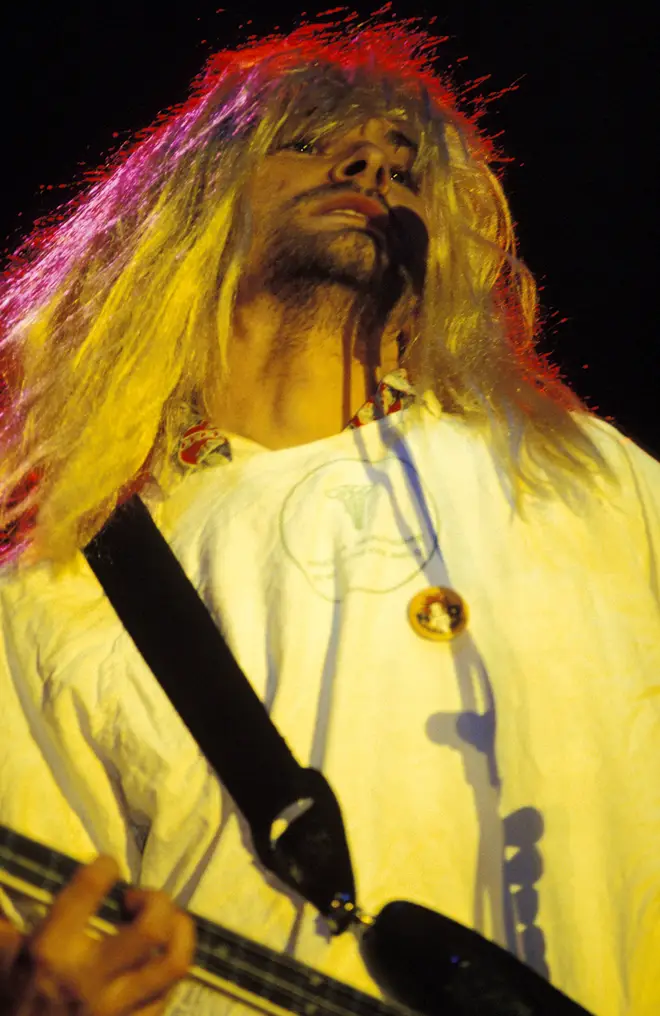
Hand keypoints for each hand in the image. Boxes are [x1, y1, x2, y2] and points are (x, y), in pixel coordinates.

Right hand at [0, 854, 194, 1014]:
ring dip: (177, 933)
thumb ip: (7, 931)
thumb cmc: (11, 1006)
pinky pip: (167, 996)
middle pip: (152, 928)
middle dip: (155, 901)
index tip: (107, 867)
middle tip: (135, 901)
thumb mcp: (2, 965)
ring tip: (163, 924)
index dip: (104, 867)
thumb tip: (8, 899)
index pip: (89, 889)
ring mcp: (117, 1010)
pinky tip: (152, 964)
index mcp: (52, 952)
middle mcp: (90, 978)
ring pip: (174, 963)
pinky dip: (166, 973)